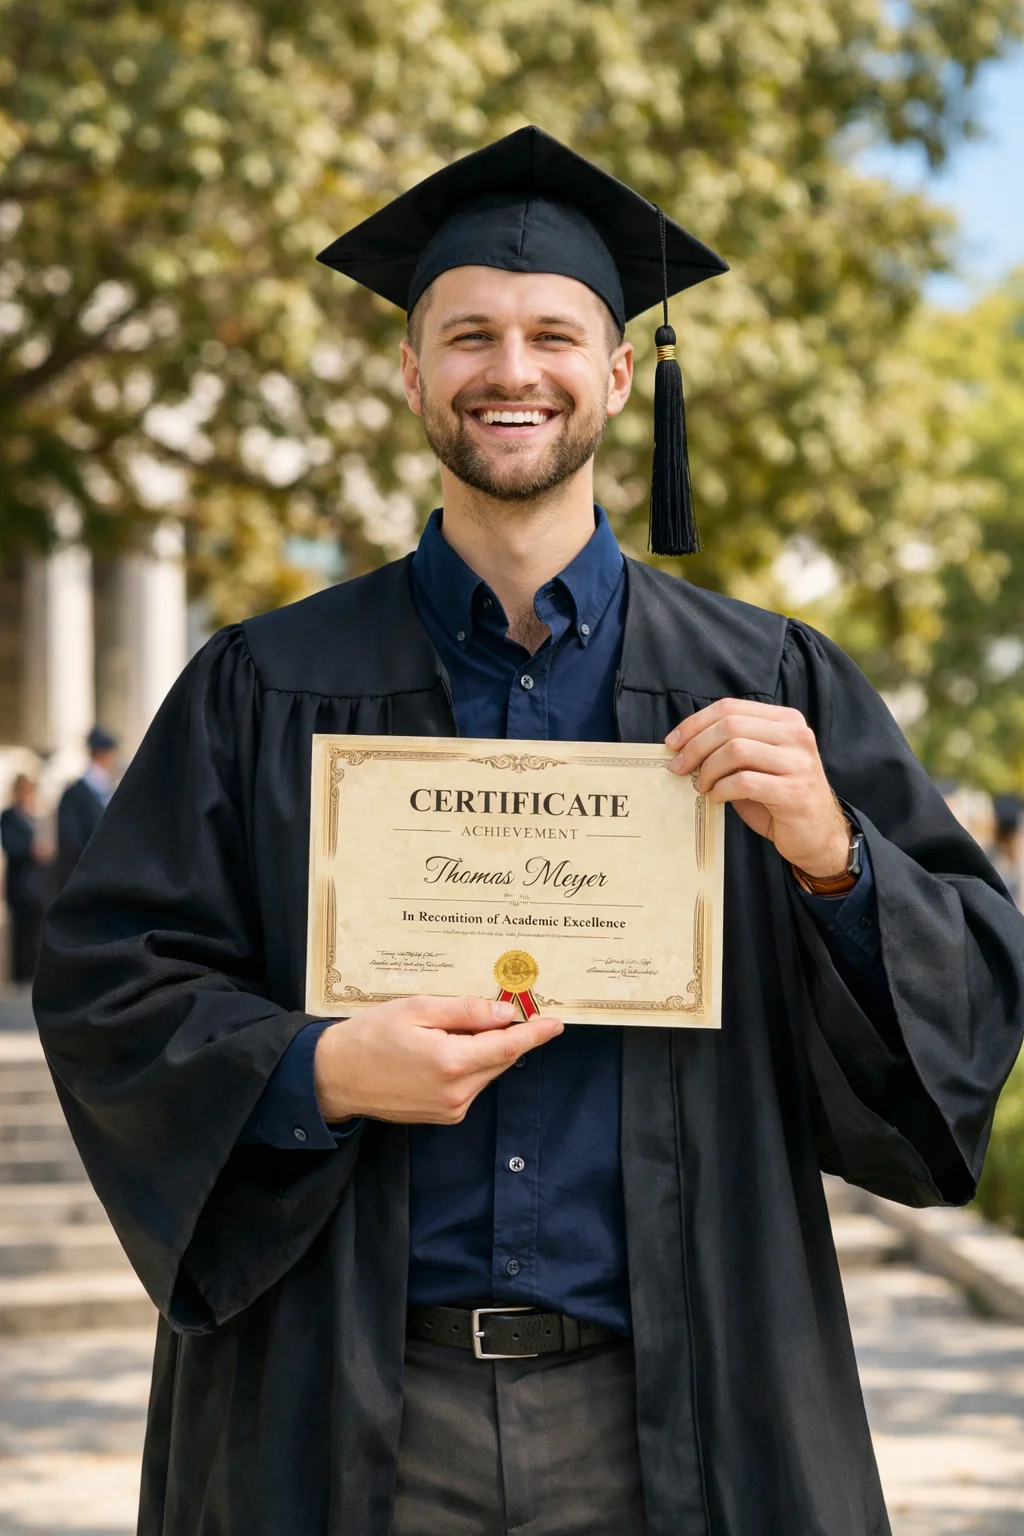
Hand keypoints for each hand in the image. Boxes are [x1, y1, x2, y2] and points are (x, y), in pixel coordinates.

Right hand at [313, 994, 562, 1124]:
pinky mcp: (443, 1116)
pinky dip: (468, 1065)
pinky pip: (470, 1085)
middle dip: (507, 1035)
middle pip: (500, 1058)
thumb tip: (504, 1013)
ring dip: (483, 1049)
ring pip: (485, 1071)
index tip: (556, 1023)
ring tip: (452, 1028)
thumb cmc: (370, 1037)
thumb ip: (465, 1011)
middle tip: (507, 1008)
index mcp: (452, 1062)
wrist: (335, 1077)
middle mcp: (457, 1092)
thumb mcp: (417, 1010)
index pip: (508, 1046)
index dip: (535, 1033)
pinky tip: (444, 1049)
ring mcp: (450, 1108)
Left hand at [666, 699, 849, 877]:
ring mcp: (798, 763)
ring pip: (735, 750)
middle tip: (680, 768)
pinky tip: (716, 798)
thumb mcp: (758, 764)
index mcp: (786, 721)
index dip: (695, 723)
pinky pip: (743, 782)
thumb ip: (732, 747)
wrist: (818, 835)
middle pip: (730, 726)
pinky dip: (721, 790)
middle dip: (695, 747)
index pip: (731, 707)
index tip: (672, 743)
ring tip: (702, 786)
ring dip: (708, 770)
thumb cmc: (779, 799)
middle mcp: (796, 735)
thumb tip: (684, 745)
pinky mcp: (794, 792)